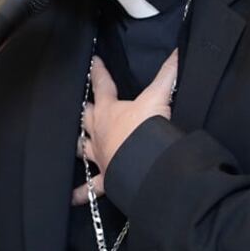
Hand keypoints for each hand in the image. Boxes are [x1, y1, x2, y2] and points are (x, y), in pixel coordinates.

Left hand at [72, 51, 176, 204]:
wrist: (146, 163)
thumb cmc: (148, 128)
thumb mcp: (158, 98)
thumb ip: (168, 75)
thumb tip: (177, 51)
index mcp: (110, 110)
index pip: (103, 85)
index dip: (99, 72)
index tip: (94, 61)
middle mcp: (100, 132)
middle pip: (86, 117)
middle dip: (84, 110)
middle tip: (80, 105)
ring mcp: (101, 155)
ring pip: (83, 148)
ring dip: (79, 146)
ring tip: (72, 147)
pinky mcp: (107, 177)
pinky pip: (92, 187)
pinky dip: (82, 194)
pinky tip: (73, 199)